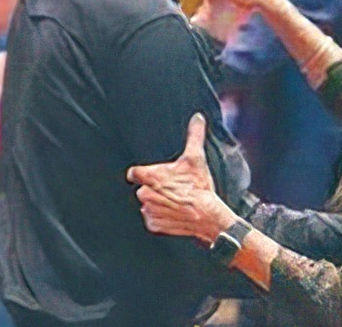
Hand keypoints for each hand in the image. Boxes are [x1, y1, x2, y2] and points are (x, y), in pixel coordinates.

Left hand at [126, 113, 236, 242]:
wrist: (207, 216)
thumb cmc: (199, 186)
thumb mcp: (197, 158)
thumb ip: (194, 135)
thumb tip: (198, 117)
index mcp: (151, 176)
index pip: (134, 173)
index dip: (142, 172)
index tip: (153, 174)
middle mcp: (145, 194)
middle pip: (143, 187)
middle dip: (155, 187)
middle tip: (173, 187)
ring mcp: (148, 210)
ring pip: (148, 203)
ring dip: (157, 201)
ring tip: (176, 200)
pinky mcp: (153, 225)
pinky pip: (152, 218)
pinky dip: (161, 216)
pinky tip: (174, 211)